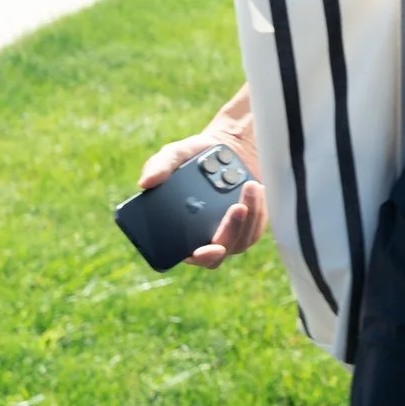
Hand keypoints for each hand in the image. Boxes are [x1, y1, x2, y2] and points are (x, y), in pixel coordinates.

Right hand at [136, 123, 265, 269]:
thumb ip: (160, 166)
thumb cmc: (194, 157)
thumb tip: (145, 182)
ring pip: (243, 239)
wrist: (225, 148)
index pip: (191, 256)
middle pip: (221, 252)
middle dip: (230, 232)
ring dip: (250, 216)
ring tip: (250, 186)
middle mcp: (208, 237)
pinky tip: (257, 188)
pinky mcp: (252, 222)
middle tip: (236, 208)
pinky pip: (257, 226)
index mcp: (183, 231)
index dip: (199, 257)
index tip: (204, 250)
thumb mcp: (176, 155)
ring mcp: (232, 231)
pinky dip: (259, 209)